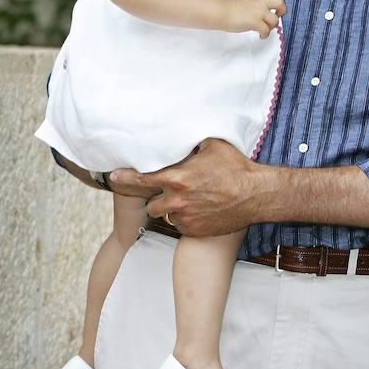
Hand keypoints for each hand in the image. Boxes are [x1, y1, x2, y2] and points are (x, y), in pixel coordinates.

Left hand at [109, 138, 272, 235]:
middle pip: (150, 204)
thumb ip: (188, 145)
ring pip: (166, 215)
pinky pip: (181, 226)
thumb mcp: (211, 145)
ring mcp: (185, 218)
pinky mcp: (195, 231)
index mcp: (177, 178)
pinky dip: (186, 219)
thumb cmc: (235, 167)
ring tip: (189, 199)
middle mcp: (176, 200)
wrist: (256, 194)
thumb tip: (177, 137)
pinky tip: (201, 209)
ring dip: (171, 208)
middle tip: (169, 190)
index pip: (141, 179)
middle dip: (156, 197)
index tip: (113, 177)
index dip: (125, 178)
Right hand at [224, 0, 293, 37]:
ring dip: (271, 27)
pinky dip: (265, 35)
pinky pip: (267, 31)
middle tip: (276, 16)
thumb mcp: (246, 3)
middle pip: (280, 2)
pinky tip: (260, 36)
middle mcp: (260, 3)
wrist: (220, 12)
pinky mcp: (255, 21)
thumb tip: (264, 18)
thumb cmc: (230, 10)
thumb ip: (256, 6)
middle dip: (282, 10)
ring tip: (264, 30)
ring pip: (275, 20)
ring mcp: (258, 12)